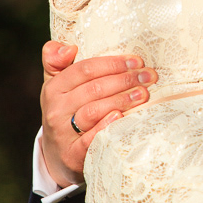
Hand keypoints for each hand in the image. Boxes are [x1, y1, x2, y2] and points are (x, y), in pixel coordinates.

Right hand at [39, 41, 157, 186]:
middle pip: (94, 89)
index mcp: (54, 88)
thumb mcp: (59, 85)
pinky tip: (121, 116)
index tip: (137, 61)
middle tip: (149, 76)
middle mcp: (55, 109)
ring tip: (144, 94)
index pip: (84, 69)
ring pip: (93, 111)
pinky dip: (106, 126)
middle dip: (125, 80)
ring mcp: (62, 133)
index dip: (113, 63)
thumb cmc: (68, 111)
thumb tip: (69, 48)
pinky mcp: (72, 154)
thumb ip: (57, 61)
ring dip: (121, 100)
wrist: (59, 154)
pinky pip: (89, 138)